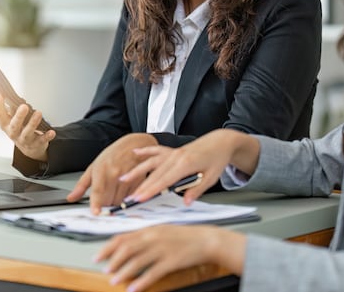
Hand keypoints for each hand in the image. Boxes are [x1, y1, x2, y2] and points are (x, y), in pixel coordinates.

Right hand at [0, 90, 54, 160]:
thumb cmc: (17, 129)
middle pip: (15, 125)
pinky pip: (42, 140)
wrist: (29, 148)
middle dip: (18, 116)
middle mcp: (14, 133)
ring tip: (38, 113)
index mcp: (6, 125)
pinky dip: (46, 136)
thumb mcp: (6, 117)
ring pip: (28, 132)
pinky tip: (51, 132)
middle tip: (23, 106)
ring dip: (33, 123)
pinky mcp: (37, 143)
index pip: (0, 115)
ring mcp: (25, 139)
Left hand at [67, 132, 158, 212]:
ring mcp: (127, 178)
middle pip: (108, 200)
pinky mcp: (137, 182)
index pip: (98, 190)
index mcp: (101, 169)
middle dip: (104, 203)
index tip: (96, 212)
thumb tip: (71, 197)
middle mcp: (114, 173)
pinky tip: (123, 189)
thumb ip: (81, 185)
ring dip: (114, 202)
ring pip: (118, 201)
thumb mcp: (94, 166)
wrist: (134, 145)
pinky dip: (125, 198)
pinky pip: (129, 198)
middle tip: (103, 197)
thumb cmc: (113, 155)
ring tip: (114, 190)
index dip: (97, 203)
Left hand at [95, 224, 245, 291]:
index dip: (108, 247)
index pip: (123, 237)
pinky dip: (141, 281)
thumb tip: (128, 245)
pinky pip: (152, 273)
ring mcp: (162, 248)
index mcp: (150, 229)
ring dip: (123, 271)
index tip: (99, 256)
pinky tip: (133, 288)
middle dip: (112, 260)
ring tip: (114, 280)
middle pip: (126, 248)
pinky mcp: (171, 261)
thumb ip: (145, 237)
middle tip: (105, 269)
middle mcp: (153, 237)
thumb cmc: (185, 237)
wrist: (206, 240)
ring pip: (137, 261)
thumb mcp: (163, 231)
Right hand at [121, 129, 259, 204]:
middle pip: (154, 174)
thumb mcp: (211, 177)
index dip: (150, 190)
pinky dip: (145, 151)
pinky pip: (156, 150)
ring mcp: (173, 152)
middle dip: (140, 187)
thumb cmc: (217, 159)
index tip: (139, 198)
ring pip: (151, 163)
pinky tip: (135, 153)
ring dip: (137, 171)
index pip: (164, 180)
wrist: (221, 142)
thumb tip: (186, 202)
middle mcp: (176, 157)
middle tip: (128, 198)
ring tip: (123, 178)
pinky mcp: (173, 150)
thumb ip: (197, 190)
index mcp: (186, 164)